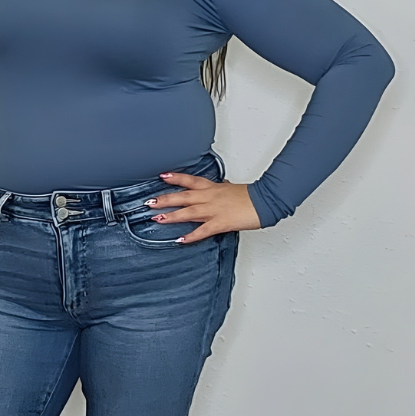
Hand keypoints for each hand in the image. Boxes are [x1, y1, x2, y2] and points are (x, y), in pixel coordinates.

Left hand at [145, 171, 261, 242]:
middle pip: (183, 197)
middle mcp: (210, 197)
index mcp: (212, 188)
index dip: (175, 178)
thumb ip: (222, 189)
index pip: (190, 180)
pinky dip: (191, 236)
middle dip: (165, 199)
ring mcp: (214, 210)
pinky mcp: (220, 223)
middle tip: (149, 202)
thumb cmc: (251, 195)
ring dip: (171, 216)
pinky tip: (180, 239)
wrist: (265, 201)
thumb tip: (220, 186)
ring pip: (188, 212)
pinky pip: (202, 230)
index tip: (162, 176)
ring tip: (157, 218)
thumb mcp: (232, 188)